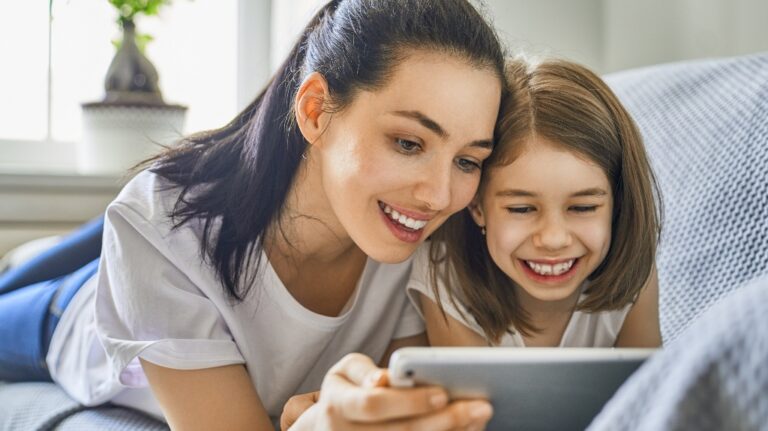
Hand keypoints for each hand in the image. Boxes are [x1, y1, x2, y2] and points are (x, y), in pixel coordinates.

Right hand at [288, 353, 492, 429]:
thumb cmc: (346, 392)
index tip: (443, 393)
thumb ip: (365, 372)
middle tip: (481, 407)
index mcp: (336, 406)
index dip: (409, 400)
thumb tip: (384, 378)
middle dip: (444, 421)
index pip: (374, 403)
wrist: (328, 428)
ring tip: (479, 419)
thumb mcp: (345, 373)